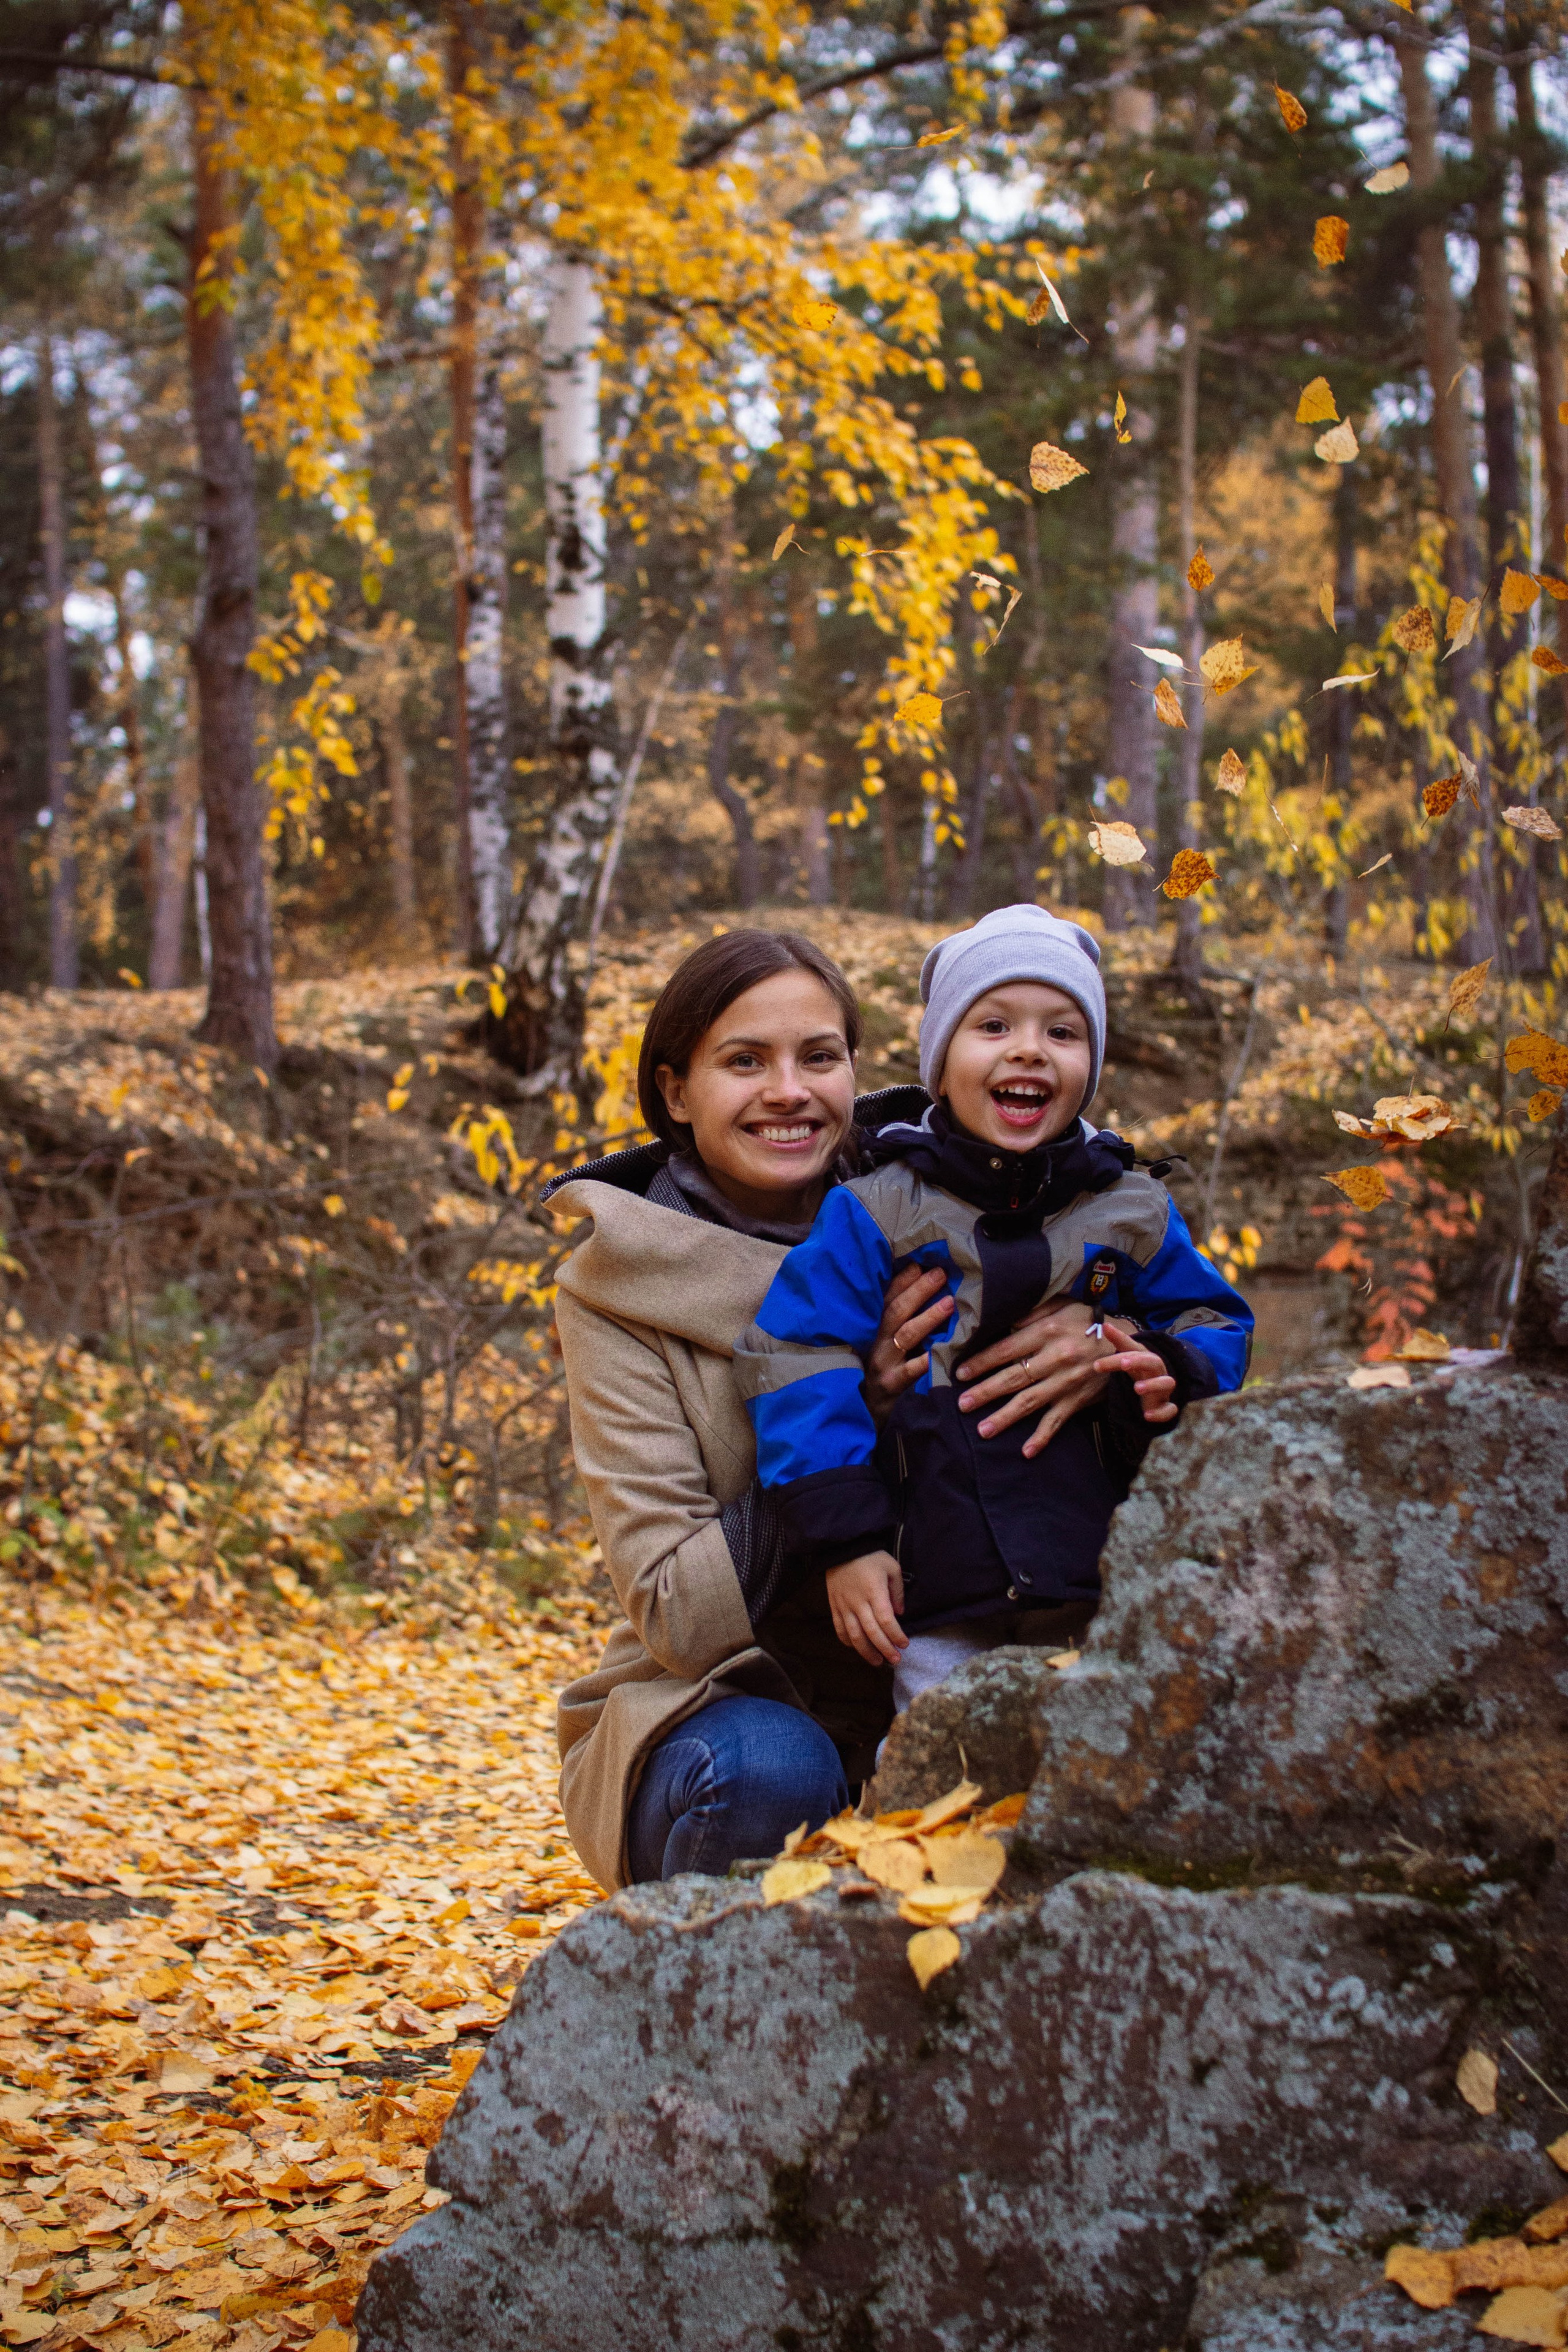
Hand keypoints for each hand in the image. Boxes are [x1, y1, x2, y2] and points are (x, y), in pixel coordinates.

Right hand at [825, 1550, 906, 1666]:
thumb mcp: (892, 1567)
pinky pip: (839, 1629)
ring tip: (877, 1662)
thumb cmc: (871, 1556)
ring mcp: (844, 1606)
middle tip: (895, 1660)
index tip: (905, 1644)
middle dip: (885, 1649)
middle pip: (872, 1633)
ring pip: (854, 1636)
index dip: (896, 1636)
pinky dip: (847, 1641)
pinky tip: (857, 1648)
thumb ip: (897, 1591)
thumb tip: (899, 1613)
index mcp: (874, 1592)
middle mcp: (858, 1602)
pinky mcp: (834, 1606)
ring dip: (866, 1652)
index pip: (886, 1621)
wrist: (842, 1547)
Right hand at [862, 1262, 955, 1426]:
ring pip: (905, 1336)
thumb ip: (894, 1318)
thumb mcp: (878, 1341)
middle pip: (895, 1311)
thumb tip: (919, 1284)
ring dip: (927, 1318)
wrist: (858, 1410)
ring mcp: (883, 1363)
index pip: (885, 1297)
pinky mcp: (892, 1385)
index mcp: (872, 1327)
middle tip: (940, 1274)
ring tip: (948, 1303)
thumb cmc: (875, 1369)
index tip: (920, 1264)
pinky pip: (912, 1371)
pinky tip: (943, 1351)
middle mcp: (875, 1341)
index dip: (902, 1280)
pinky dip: (927, 1360)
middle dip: (918, 1291)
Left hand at [956, 1302, 1177, 1458]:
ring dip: (1005, 1417)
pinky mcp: (1078, 1399)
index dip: (982, 1361)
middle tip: (962, 1404)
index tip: (961, 1372)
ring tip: (982, 1429)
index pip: (1007, 1348)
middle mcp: (1056, 1358)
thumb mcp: (1062, 1305)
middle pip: (1014, 1378)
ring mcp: (1067, 1382)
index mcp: (1047, 1331)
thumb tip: (1005, 1322)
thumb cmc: (1088, 1321)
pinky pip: (1057, 1421)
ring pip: (1030, 1402)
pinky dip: (1043, 1437)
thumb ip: (1033, 1311)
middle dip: (985, 1392)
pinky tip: (1026, 1452)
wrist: (1128, 1344)